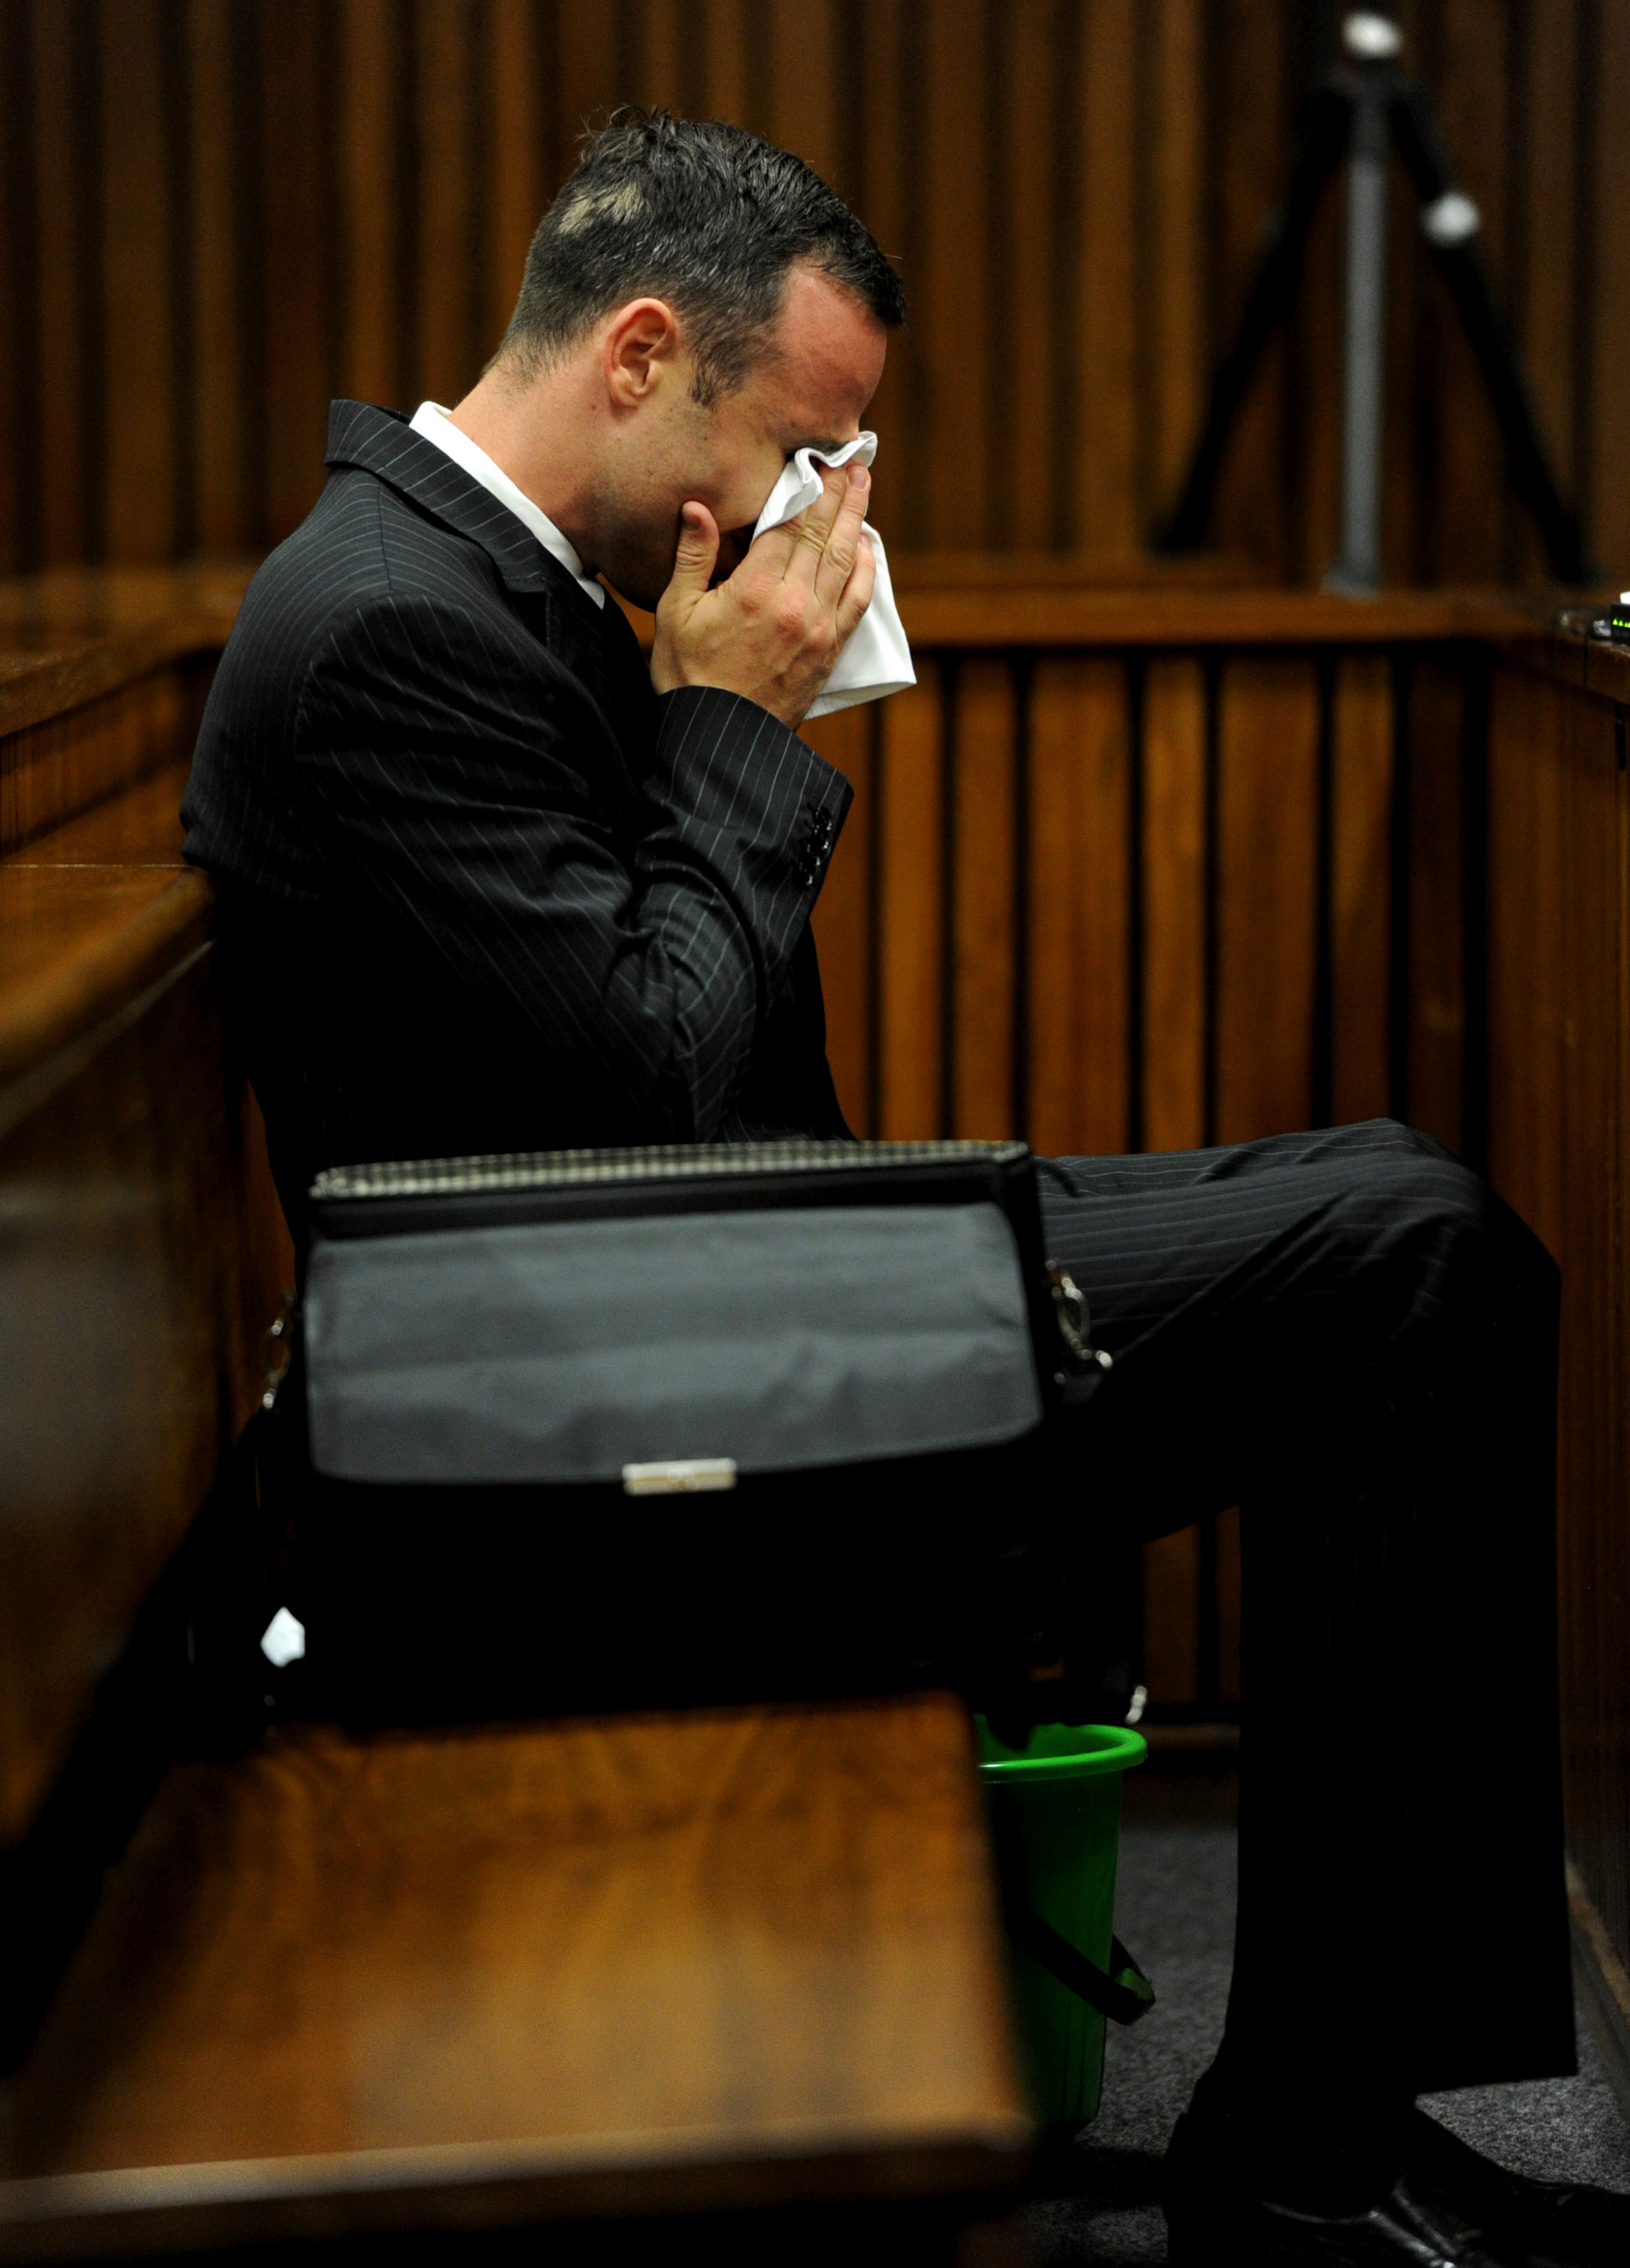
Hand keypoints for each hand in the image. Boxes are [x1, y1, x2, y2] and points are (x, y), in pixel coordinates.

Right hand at [650, 463, 875, 727]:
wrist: (720, 742)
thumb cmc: (688, 678)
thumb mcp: (674, 614)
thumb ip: (692, 557)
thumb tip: (698, 506)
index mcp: (756, 591)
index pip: (789, 522)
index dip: (804, 485)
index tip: (814, 456)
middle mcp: (796, 605)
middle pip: (824, 534)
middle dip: (837, 492)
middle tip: (850, 459)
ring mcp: (819, 629)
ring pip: (846, 561)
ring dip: (857, 519)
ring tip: (863, 486)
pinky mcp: (829, 650)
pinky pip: (857, 600)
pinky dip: (867, 569)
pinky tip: (868, 547)